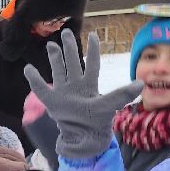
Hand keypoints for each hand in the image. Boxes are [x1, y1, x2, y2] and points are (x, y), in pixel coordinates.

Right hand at [24, 31, 140, 159]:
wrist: (83, 138)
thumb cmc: (97, 122)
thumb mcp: (109, 105)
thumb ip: (122, 94)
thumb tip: (141, 83)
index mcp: (90, 85)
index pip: (91, 63)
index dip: (92, 50)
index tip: (92, 35)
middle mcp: (76, 85)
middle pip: (72, 62)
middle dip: (69, 48)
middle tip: (66, 32)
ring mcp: (63, 92)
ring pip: (58, 71)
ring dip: (54, 58)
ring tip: (51, 45)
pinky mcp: (52, 101)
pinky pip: (41, 89)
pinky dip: (34, 79)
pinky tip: (28, 68)